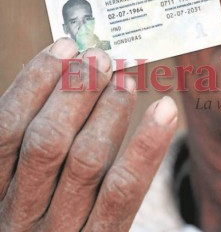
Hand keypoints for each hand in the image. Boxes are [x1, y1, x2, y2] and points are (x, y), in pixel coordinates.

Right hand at [0, 38, 177, 230]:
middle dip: (74, 91)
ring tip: (125, 80)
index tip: (63, 48)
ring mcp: (62, 231)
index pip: (5, 130)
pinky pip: (124, 190)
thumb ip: (35, 138)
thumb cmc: (47, 215)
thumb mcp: (26, 184)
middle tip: (99, 57)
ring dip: (108, 111)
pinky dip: (146, 145)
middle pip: (45, 141)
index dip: (33, 84)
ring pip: (86, 160)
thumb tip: (61, 72)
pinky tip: (164, 110)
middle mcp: (19, 215)